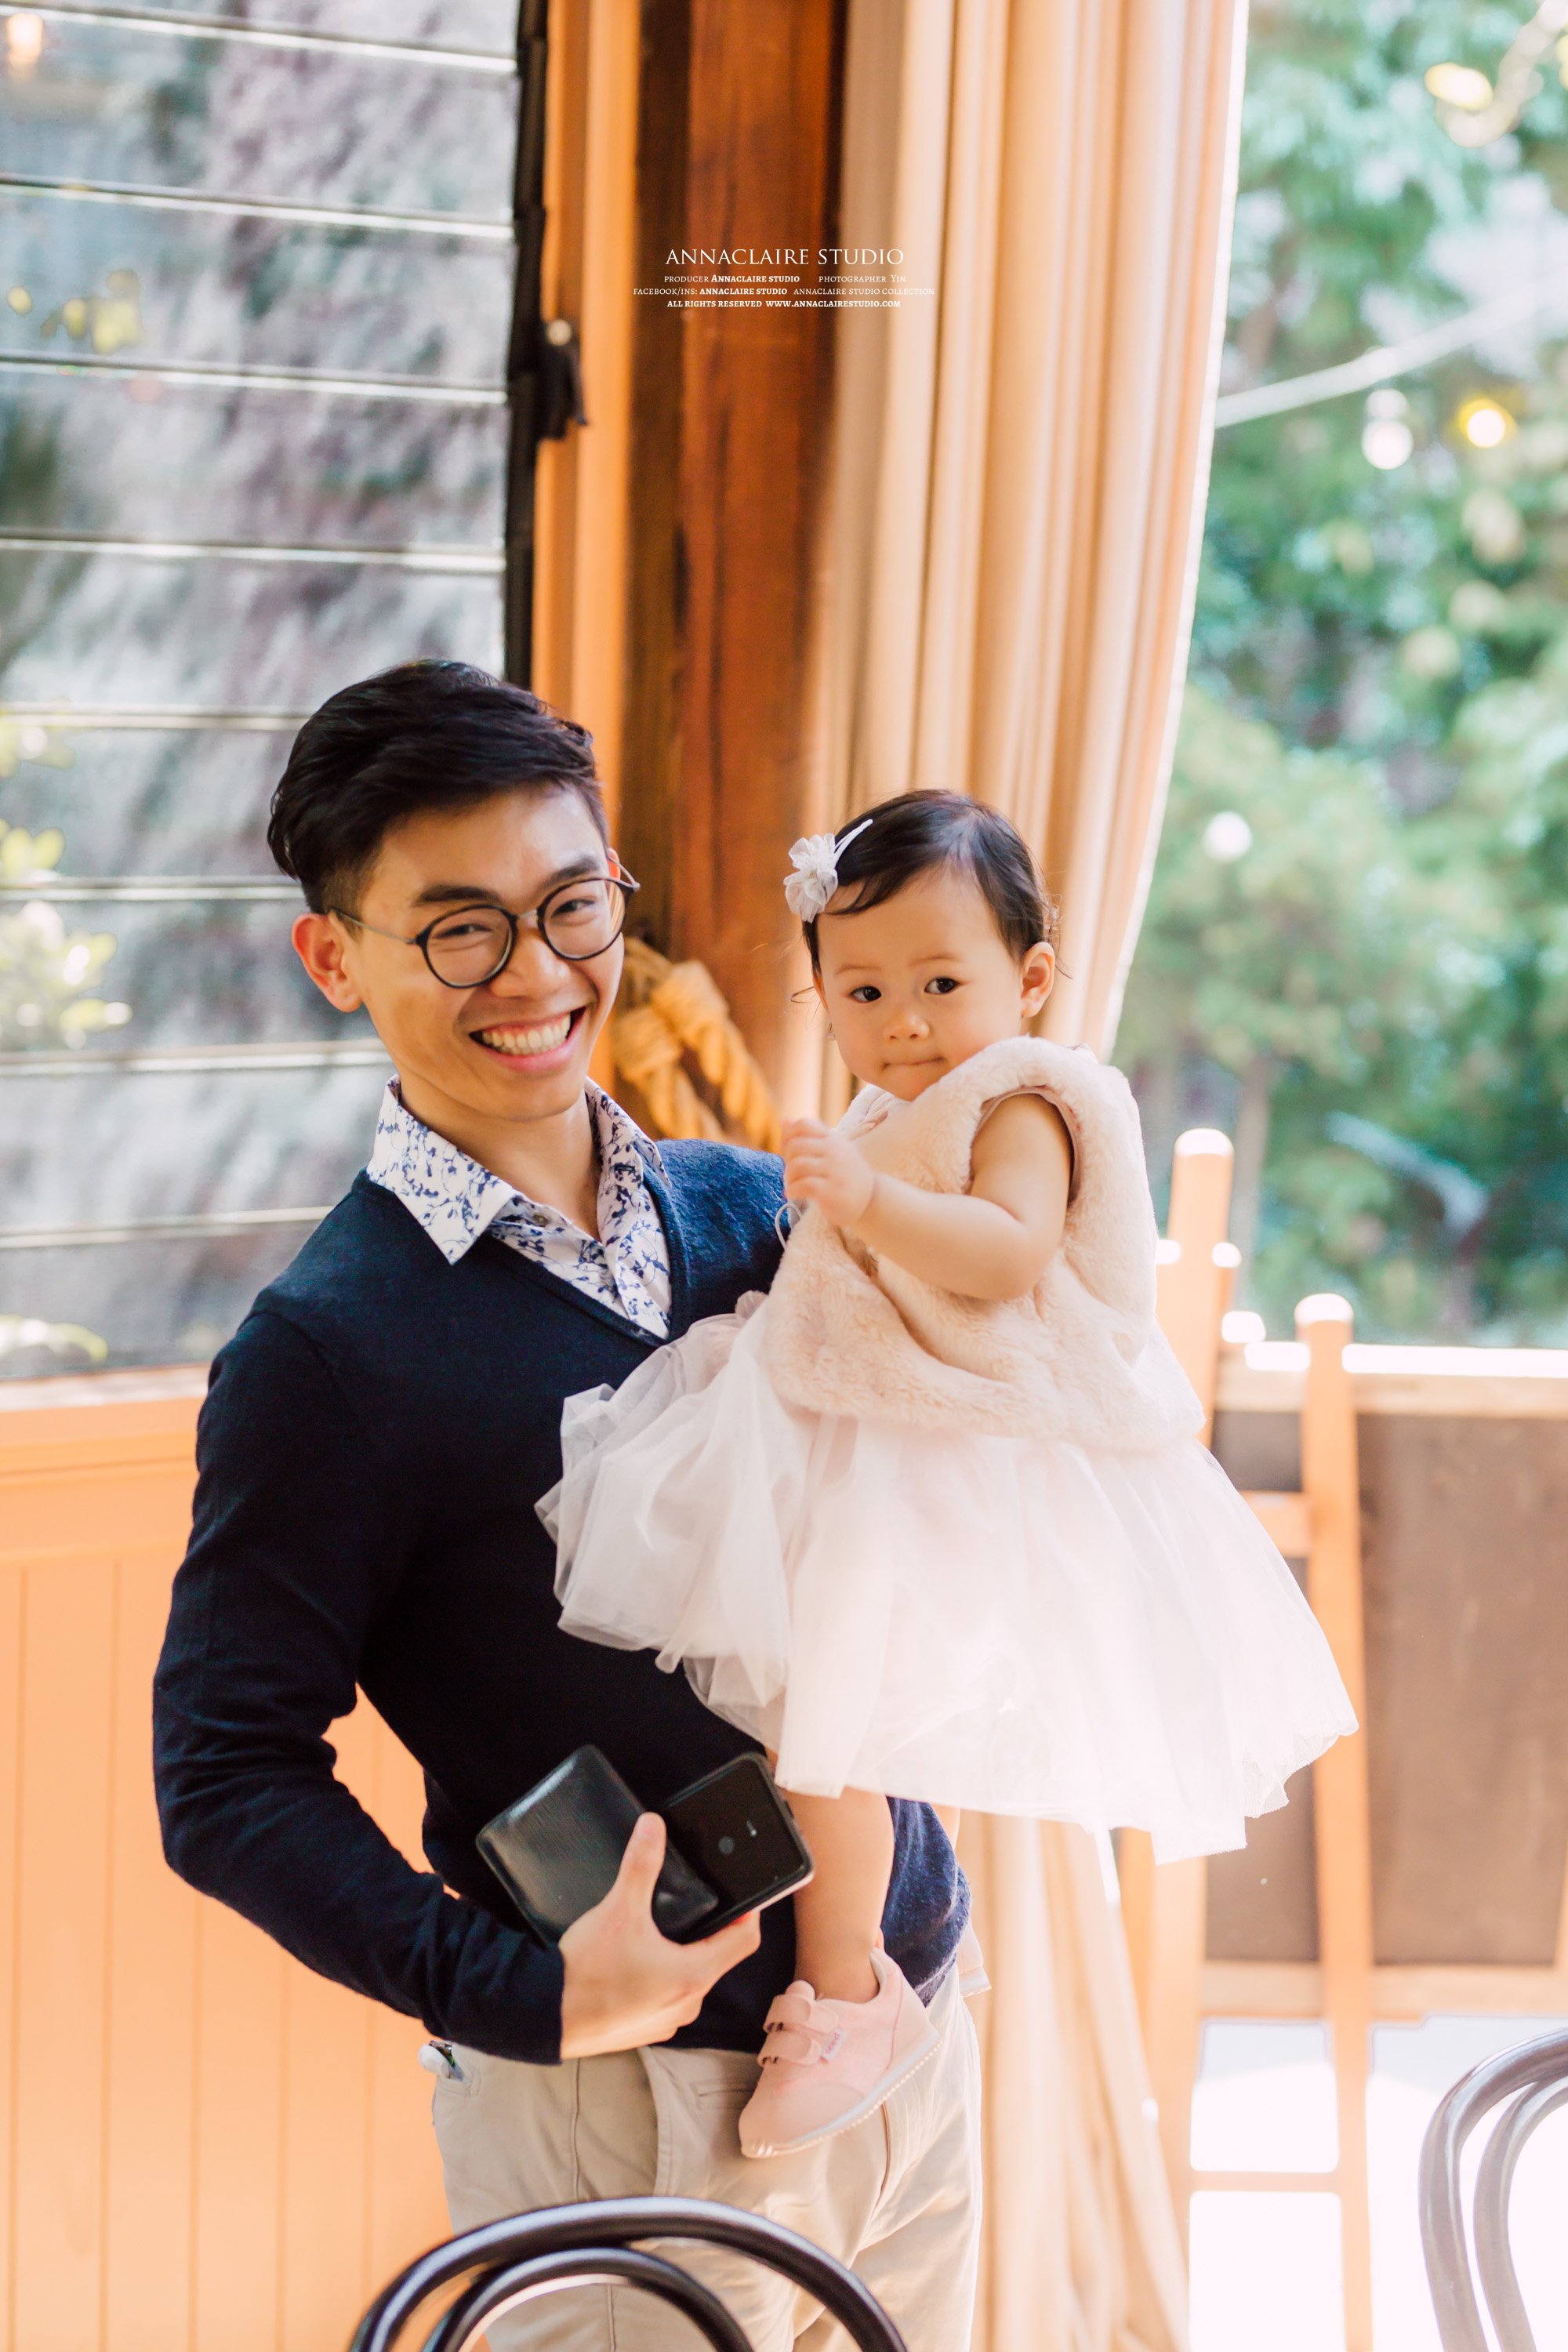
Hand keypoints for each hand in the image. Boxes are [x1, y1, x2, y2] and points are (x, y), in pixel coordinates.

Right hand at [558, 1814, 760, 2057]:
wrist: (545, 2016)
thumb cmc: (587, 1972)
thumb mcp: (619, 1909)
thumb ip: (641, 1864)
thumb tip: (653, 1826)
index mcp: (693, 1976)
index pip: (745, 1940)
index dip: (750, 1912)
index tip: (747, 1892)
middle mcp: (687, 2004)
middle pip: (719, 1958)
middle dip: (713, 1930)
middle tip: (703, 1902)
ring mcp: (666, 2021)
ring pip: (691, 1979)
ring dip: (685, 1954)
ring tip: (666, 1927)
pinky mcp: (644, 2028)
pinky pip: (667, 1996)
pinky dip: (662, 1975)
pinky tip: (639, 1959)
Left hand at [782, 1117, 874, 1227]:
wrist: (870, 1198)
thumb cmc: (845, 1173)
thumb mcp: (831, 1150)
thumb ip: (808, 1137)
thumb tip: (785, 1121)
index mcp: (833, 1138)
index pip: (804, 1125)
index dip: (788, 1135)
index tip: (788, 1150)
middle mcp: (835, 1151)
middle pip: (796, 1146)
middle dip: (787, 1160)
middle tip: (792, 1172)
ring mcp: (834, 1170)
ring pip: (797, 1165)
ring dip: (789, 1177)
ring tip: (793, 1184)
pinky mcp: (832, 1190)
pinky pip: (803, 1185)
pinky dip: (792, 1190)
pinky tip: (793, 1193)